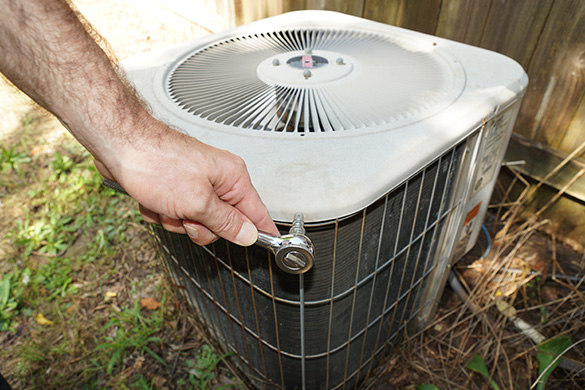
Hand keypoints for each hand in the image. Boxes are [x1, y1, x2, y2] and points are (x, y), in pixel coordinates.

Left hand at [94, 118, 278, 246]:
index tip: (273, 246)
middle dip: (199, 227)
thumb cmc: (156, 161)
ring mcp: (194, 183)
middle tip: (187, 217)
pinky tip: (152, 200)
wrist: (119, 145)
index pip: (256, 211)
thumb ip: (226, 222)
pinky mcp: (174, 187)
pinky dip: (161, 213)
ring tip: (165, 205)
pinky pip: (175, 215)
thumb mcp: (197, 202)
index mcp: (231, 177)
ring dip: (176, 221)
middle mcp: (216, 179)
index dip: (261, 231)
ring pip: (195, 222)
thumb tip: (248, 235)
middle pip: (222, 223)